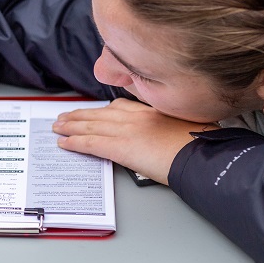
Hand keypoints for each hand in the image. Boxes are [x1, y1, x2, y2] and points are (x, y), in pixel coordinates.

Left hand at [53, 98, 201, 184]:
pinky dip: (75, 143)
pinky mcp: (120, 147)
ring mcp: (126, 130)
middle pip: (100, 114)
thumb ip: (171, 126)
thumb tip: (167, 136)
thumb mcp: (189, 125)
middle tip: (65, 117)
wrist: (205, 156)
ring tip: (58, 127)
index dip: (102, 109)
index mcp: (152, 109)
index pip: (120, 106)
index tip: (93, 110)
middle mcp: (136, 116)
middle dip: (80, 115)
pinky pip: (90, 143)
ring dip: (71, 126)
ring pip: (90, 126)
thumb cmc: (204, 144)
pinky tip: (64, 143)